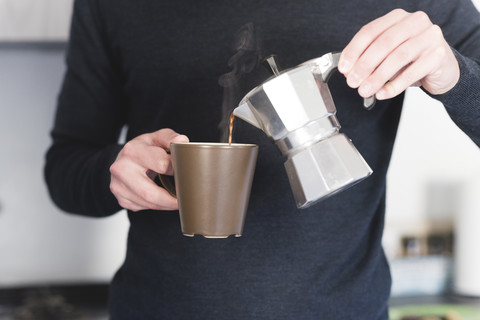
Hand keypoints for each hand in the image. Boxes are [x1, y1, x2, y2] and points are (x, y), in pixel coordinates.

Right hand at [109, 128, 188, 211]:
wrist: (125, 159)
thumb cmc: (144, 149)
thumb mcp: (157, 138)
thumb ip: (170, 138)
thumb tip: (182, 141)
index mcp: (132, 150)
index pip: (161, 164)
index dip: (177, 170)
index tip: (186, 173)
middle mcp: (121, 169)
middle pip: (151, 193)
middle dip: (172, 199)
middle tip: (186, 198)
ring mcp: (118, 186)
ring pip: (148, 203)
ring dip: (166, 204)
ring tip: (178, 200)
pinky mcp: (121, 199)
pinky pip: (144, 207)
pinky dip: (157, 206)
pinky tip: (163, 200)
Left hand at [338, 9, 459, 99]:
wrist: (443, 70)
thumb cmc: (411, 61)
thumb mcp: (387, 56)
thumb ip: (369, 59)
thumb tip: (349, 72)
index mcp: (397, 18)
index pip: (370, 31)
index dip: (354, 50)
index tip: (343, 68)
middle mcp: (414, 22)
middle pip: (383, 43)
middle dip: (364, 65)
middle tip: (352, 82)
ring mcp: (429, 36)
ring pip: (398, 57)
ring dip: (377, 77)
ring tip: (365, 90)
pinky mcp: (438, 55)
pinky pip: (412, 72)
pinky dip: (394, 85)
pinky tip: (382, 94)